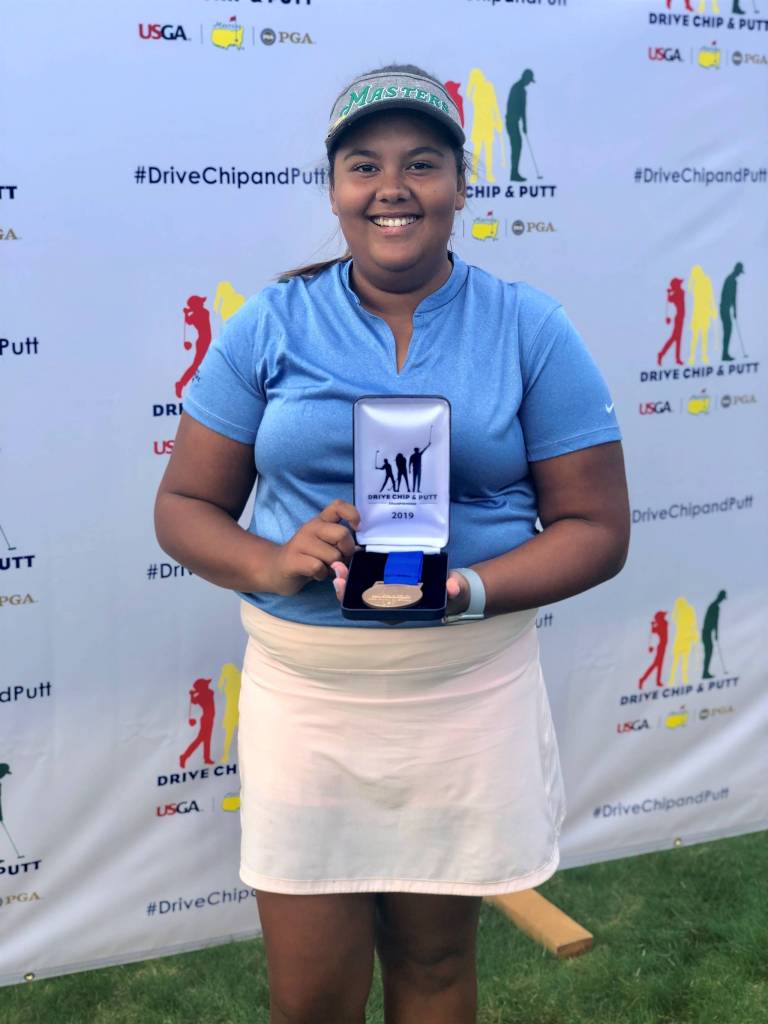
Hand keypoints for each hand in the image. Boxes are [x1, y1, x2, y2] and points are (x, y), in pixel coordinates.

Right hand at [271, 499, 359, 596]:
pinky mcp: (293, 559)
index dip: (352, 514)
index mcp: (321, 521)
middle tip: (340, 559)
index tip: (356, 528)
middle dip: (347, 551)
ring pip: (333, 555)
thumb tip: (358, 549)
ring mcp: (300, 542)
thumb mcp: (325, 545)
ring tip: (323, 568)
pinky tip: (315, 574)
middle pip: (341, 534)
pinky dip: (321, 575)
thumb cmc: (307, 557)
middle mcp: (311, 528)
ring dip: (333, 567)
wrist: (275, 569)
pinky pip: (318, 567)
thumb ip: (340, 543)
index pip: (338, 506)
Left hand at [330, 564, 470, 620]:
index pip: (375, 610)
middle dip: (347, 589)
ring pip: (363, 591)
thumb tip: (453, 586)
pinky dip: (360, 571)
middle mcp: (392, 605)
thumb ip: (454, 588)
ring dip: (349, 580)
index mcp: (402, 611)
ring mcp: (389, 594)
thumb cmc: (451, 592)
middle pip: (363, 601)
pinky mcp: (390, 582)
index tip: (344, 587)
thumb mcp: (455, 590)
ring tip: (338, 565)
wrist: (453, 587)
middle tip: (337, 573)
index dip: (357, 602)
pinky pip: (370, 580)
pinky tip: (351, 558)